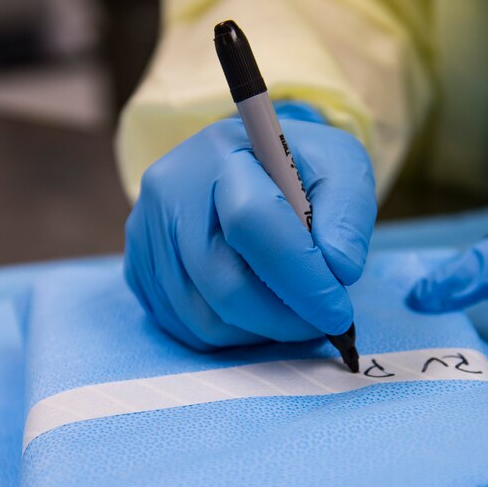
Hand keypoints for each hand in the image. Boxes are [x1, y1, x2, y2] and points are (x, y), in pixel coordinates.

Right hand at [124, 104, 375, 349]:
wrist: (247, 164)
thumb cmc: (299, 169)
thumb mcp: (341, 167)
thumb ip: (348, 215)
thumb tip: (339, 271)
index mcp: (222, 153)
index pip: (253, 222)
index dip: (300, 278)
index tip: (338, 312)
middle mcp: (171, 190)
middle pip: (224, 283)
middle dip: (284, 318)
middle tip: (322, 323)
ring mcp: (146, 232)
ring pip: (205, 316)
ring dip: (262, 331)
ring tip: (293, 312)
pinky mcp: (139, 267)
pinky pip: (185, 327)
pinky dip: (234, 334)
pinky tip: (259, 311)